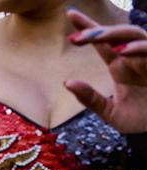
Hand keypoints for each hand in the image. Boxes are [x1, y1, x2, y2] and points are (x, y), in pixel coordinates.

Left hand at [66, 9, 146, 133]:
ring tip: (94, 38)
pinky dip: (138, 48)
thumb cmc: (139, 119)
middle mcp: (134, 58)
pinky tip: (122, 51)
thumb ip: (90, 98)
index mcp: (120, 66)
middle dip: (96, 32)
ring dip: (114, 34)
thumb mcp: (110, 112)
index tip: (70, 14)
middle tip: (75, 38)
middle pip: (115, 34)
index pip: (102, 43)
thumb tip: (67, 83)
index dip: (88, 27)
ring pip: (134, 35)